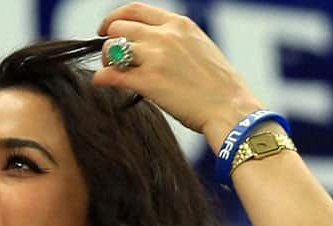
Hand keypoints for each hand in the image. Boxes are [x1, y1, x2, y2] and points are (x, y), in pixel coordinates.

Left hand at [94, 2, 263, 149]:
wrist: (231, 109)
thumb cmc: (220, 86)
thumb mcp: (201, 46)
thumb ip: (176, 40)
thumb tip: (152, 45)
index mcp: (179, 24)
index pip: (135, 9)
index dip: (115, 18)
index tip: (107, 29)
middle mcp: (165, 36)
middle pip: (119, 27)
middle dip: (110, 41)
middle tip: (111, 59)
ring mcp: (156, 58)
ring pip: (111, 49)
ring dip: (106, 60)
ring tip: (113, 72)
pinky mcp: (148, 82)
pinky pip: (110, 75)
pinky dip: (101, 78)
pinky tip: (102, 83)